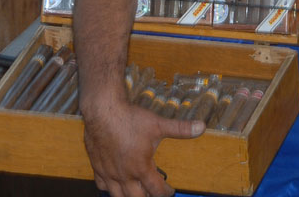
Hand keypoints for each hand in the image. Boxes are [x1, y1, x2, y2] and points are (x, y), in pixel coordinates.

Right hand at [82, 99, 204, 196]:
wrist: (103, 110)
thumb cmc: (130, 118)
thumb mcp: (158, 124)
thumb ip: (181, 129)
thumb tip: (202, 127)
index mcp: (141, 168)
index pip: (156, 190)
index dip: (166, 192)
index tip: (169, 191)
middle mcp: (124, 175)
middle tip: (153, 192)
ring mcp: (109, 172)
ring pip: (117, 196)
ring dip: (128, 196)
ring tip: (136, 192)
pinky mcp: (97, 166)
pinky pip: (102, 185)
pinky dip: (110, 187)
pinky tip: (114, 183)